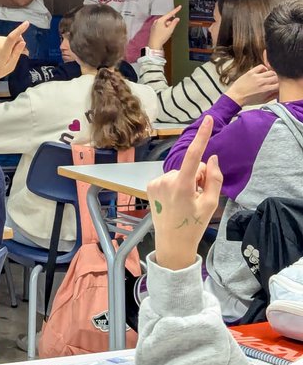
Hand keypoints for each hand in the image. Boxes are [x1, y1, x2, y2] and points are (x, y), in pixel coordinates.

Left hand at [0, 22, 28, 85]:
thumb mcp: (9, 67)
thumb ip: (16, 54)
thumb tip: (23, 43)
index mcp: (2, 50)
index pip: (12, 37)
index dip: (20, 29)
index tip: (27, 23)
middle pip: (14, 38)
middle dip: (18, 45)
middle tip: (19, 55)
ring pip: (9, 39)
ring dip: (12, 46)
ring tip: (7, 57)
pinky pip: (4, 40)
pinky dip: (6, 45)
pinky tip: (2, 54)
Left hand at [147, 115, 221, 269]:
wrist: (172, 243)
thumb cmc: (193, 225)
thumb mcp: (211, 204)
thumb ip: (214, 179)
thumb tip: (212, 158)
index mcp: (182, 185)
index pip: (194, 155)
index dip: (202, 136)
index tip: (208, 120)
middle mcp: (166, 180)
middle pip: (191, 166)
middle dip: (198, 177)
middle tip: (198, 198)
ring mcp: (156, 182)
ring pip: (181, 172)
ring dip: (187, 182)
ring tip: (185, 202)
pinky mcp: (150, 185)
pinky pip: (170, 178)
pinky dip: (176, 185)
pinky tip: (175, 200)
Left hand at [148, 5, 180, 50]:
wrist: (154, 45)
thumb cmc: (161, 37)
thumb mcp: (170, 30)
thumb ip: (174, 23)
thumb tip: (177, 18)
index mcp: (160, 20)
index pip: (169, 14)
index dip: (175, 10)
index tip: (179, 6)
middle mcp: (156, 21)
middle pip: (166, 19)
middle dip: (170, 23)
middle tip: (170, 30)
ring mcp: (154, 24)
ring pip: (164, 23)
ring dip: (167, 26)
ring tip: (166, 34)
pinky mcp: (153, 28)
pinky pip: (160, 26)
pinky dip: (164, 28)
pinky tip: (164, 34)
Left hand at [226, 63, 278, 106]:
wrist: (236, 96)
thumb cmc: (248, 100)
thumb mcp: (263, 101)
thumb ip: (273, 96)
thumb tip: (280, 92)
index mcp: (266, 90)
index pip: (280, 84)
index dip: (281, 85)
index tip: (280, 86)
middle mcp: (262, 82)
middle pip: (277, 77)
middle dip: (278, 79)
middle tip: (275, 81)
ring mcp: (256, 76)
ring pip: (271, 71)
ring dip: (272, 74)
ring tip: (269, 78)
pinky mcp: (251, 72)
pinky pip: (261, 66)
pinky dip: (264, 68)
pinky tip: (263, 73)